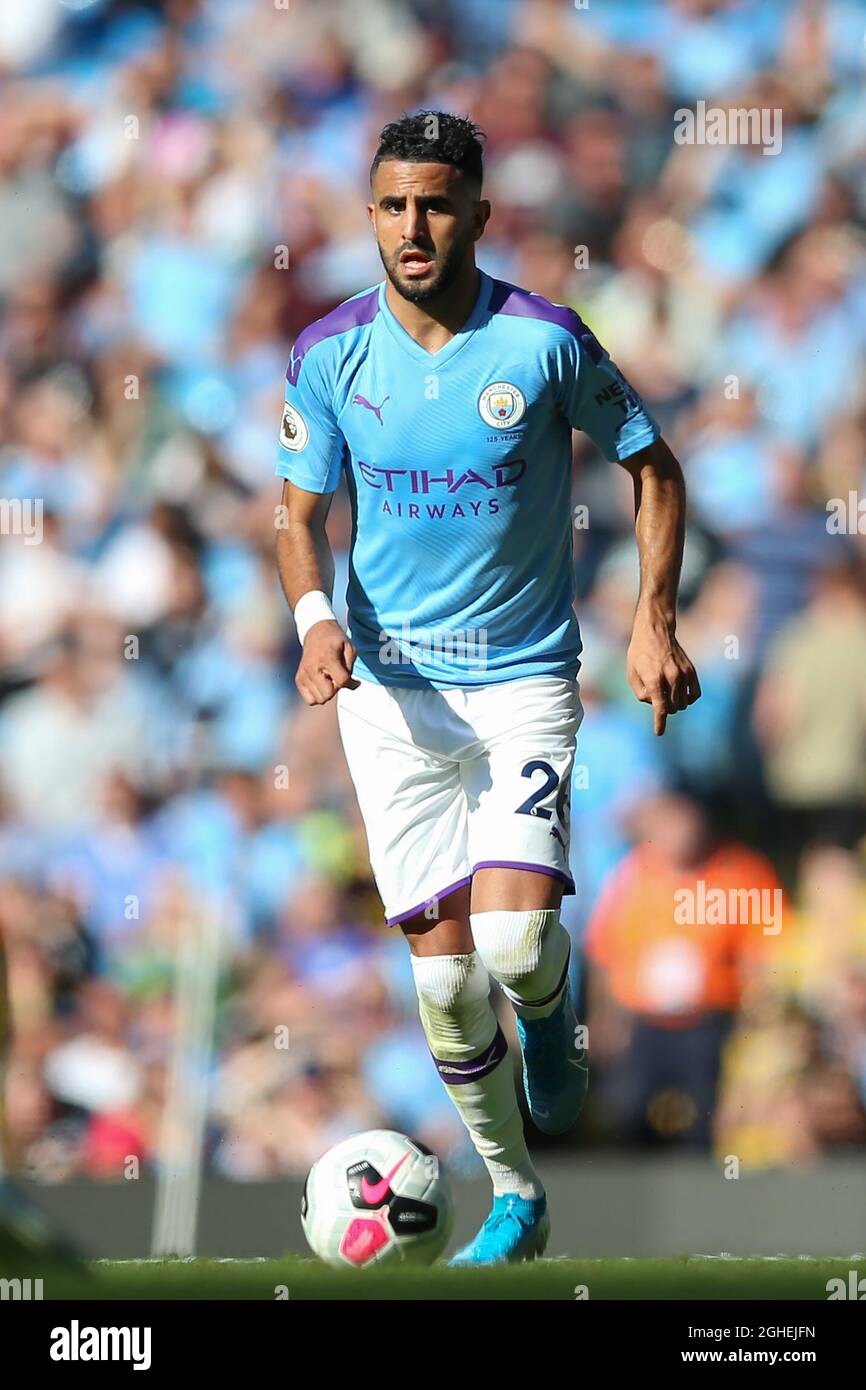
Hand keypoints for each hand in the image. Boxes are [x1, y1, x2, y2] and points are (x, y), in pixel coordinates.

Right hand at [296, 620, 358, 704]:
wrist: (315, 631)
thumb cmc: (335, 640)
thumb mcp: (349, 648)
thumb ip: (351, 668)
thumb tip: (350, 686)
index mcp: (327, 658)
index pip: (341, 681)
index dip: (351, 683)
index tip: (353, 679)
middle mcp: (312, 668)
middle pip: (328, 694)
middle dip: (336, 689)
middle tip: (337, 677)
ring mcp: (303, 674)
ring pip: (319, 700)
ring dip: (327, 692)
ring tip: (328, 679)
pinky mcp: (298, 679)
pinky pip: (310, 700)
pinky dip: (317, 695)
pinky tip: (321, 684)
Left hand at [626, 604, 700, 734]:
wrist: (655, 631)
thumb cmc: (639, 653)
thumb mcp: (631, 674)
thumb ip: (641, 693)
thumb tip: (655, 705)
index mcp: (654, 679)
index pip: (660, 708)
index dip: (659, 723)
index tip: (659, 732)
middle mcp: (671, 677)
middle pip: (671, 708)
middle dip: (663, 708)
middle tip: (656, 696)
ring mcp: (684, 674)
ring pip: (683, 704)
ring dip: (674, 704)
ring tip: (665, 692)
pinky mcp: (692, 671)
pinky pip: (694, 695)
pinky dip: (687, 699)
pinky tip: (679, 694)